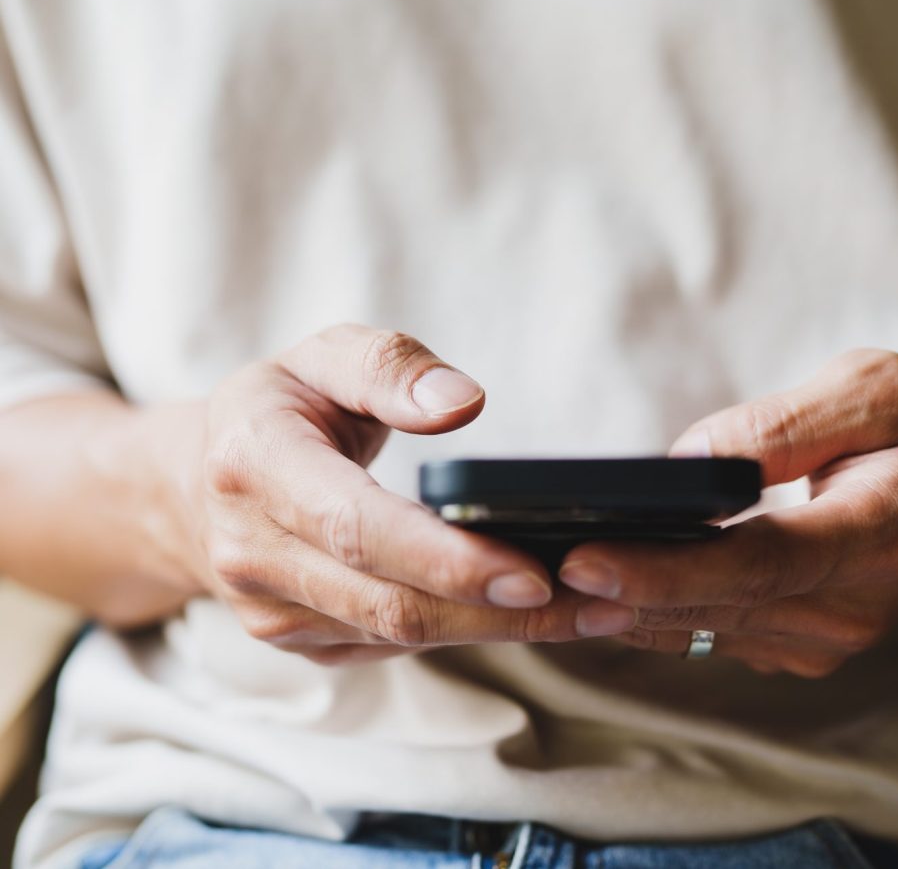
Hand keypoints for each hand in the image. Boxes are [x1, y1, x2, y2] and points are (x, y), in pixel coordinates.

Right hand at [188, 324, 635, 663]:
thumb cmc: (277, 407)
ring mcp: (273, 611)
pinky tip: (531, 614)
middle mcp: (254, 552)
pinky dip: (467, 632)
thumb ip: (390, 366)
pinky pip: (392, 646)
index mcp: (256, 465)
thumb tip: (464, 402)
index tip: (536, 570)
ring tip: (591, 612)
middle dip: (501, 610)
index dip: (448, 558)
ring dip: (499, 630)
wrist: (192, 485)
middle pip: (392, 602)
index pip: (359, 529)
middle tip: (601, 602)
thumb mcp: (322, 355)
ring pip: (399, 636)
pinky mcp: (301, 642)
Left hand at [559, 350, 897, 676]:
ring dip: (617, 612)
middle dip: (613, 593)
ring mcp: (822, 640)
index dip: (667, 568)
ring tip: (529, 587)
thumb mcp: (875, 390)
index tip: (584, 561)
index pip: (758, 562)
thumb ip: (786, 423)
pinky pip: (708, 635)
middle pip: (713, 605)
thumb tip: (689, 463)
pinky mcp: (796, 647)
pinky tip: (586, 595)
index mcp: (877, 534)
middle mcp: (849, 608)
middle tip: (518, 574)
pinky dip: (645, 616)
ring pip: (700, 629)